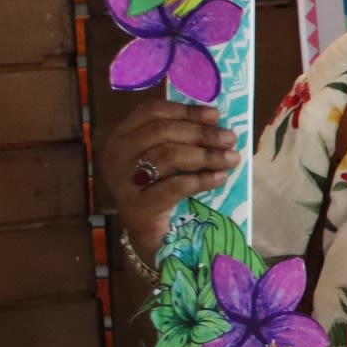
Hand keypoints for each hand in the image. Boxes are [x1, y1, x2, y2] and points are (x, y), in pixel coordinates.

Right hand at [97, 101, 239, 254]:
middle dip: (201, 133)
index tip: (216, 115)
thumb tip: (216, 120)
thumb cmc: (162, 189)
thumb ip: (182, 137)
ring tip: (231, 158)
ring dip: (205, 155)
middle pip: (161, 131)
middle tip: (230, 139)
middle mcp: (116, 155)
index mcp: (122, 136)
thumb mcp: (167, 158)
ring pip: (167, 156)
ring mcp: (122, 182)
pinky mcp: (136, 207)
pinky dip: (201, 180)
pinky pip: (173, 186)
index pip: (152, 112)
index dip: (186, 110)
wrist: (149, 235)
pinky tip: (219, 178)